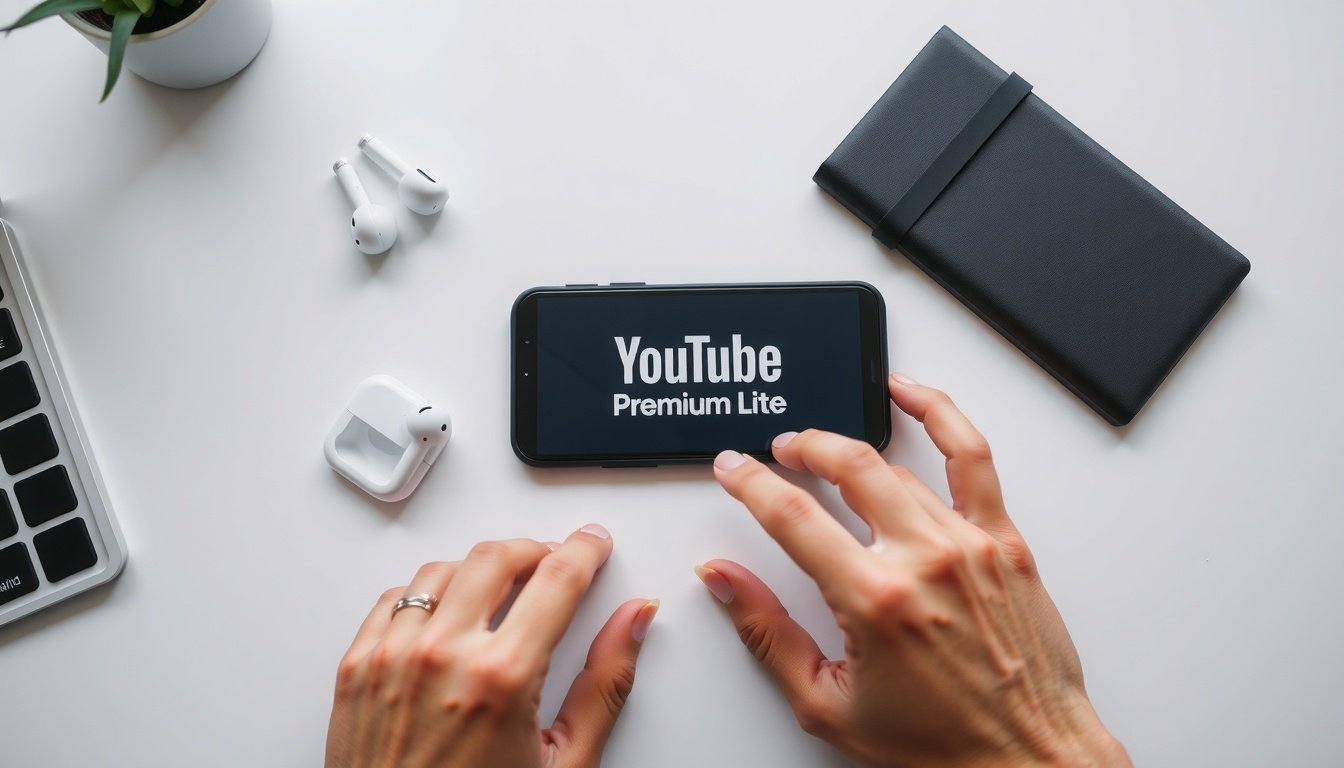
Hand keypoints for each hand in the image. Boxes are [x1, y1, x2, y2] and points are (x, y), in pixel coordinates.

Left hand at [325, 525, 658, 767]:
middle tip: (553, 562)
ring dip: (479, 568)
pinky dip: (426, 593)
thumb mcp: (566, 763)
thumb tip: (634, 621)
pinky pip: (393, 599)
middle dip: (534, 550)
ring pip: (442, 569)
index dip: (585, 550)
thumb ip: (605, 682)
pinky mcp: (354, 669)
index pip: (557, 578)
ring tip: (501, 589)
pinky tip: (446, 613)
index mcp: (502, 677)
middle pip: (497, 556)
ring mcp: (390, 658)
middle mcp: (441, 656)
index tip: (593, 544)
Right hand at [699, 375, 1130, 766]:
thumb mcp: (826, 702)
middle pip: (847, 467)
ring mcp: (969, 543)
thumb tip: (722, 580)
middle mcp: (923, 559)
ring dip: (852, 444)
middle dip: (801, 449)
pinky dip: (941, 414)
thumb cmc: (939, 745)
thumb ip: (766, 633)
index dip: (751, 483)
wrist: (1029, 760)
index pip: (792, 515)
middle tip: (779, 451)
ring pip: (899, 465)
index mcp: (874, 599)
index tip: (735, 469)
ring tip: (826, 445)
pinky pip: (973, 457)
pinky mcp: (1005, 541)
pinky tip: (913, 395)